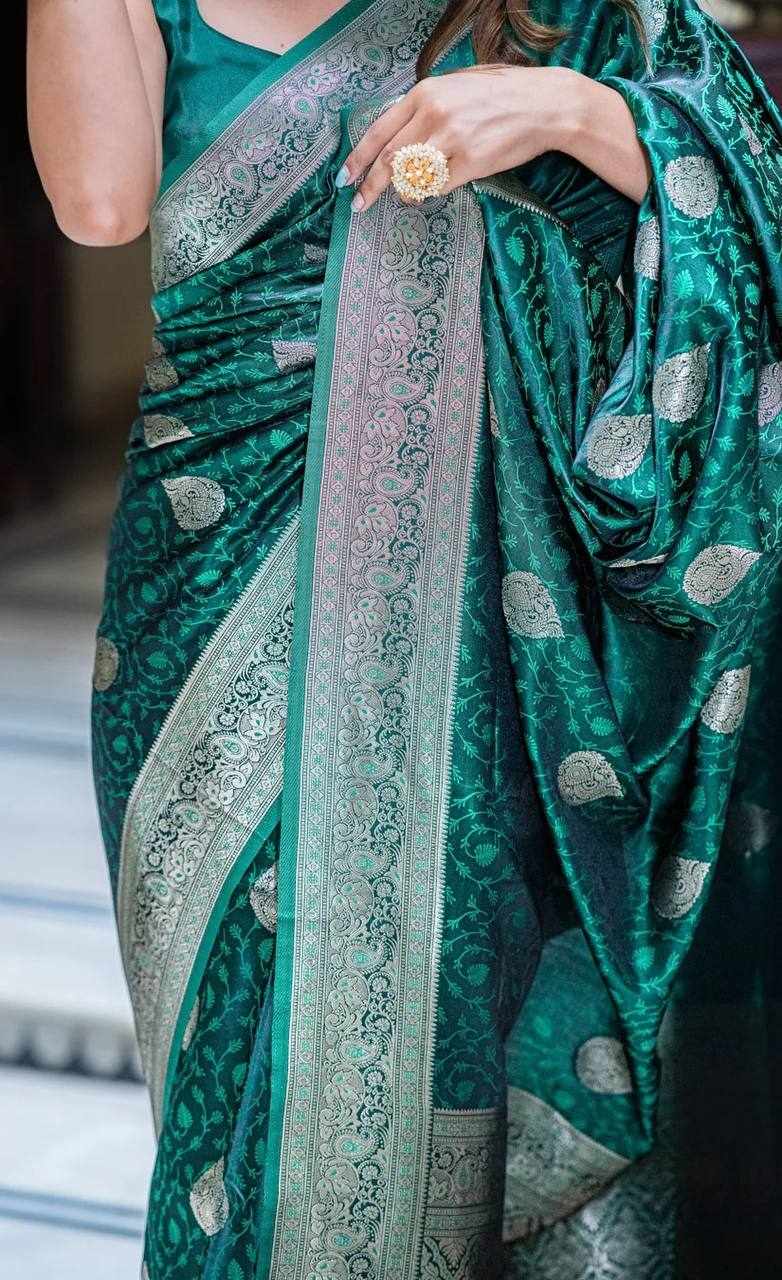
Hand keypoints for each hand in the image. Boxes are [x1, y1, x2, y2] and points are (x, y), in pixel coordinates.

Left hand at [338, 64, 582, 210]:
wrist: (545, 104)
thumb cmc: (502, 95)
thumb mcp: (456, 87)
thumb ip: (426, 106)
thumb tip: (399, 134)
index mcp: (425, 93)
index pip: (379, 131)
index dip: (358, 158)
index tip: (345, 178)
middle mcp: (434, 114)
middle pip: (388, 160)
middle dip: (370, 186)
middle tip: (359, 204)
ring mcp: (452, 139)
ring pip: (410, 176)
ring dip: (403, 192)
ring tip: (407, 196)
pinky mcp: (471, 163)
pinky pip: (437, 187)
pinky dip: (431, 192)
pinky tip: (436, 187)